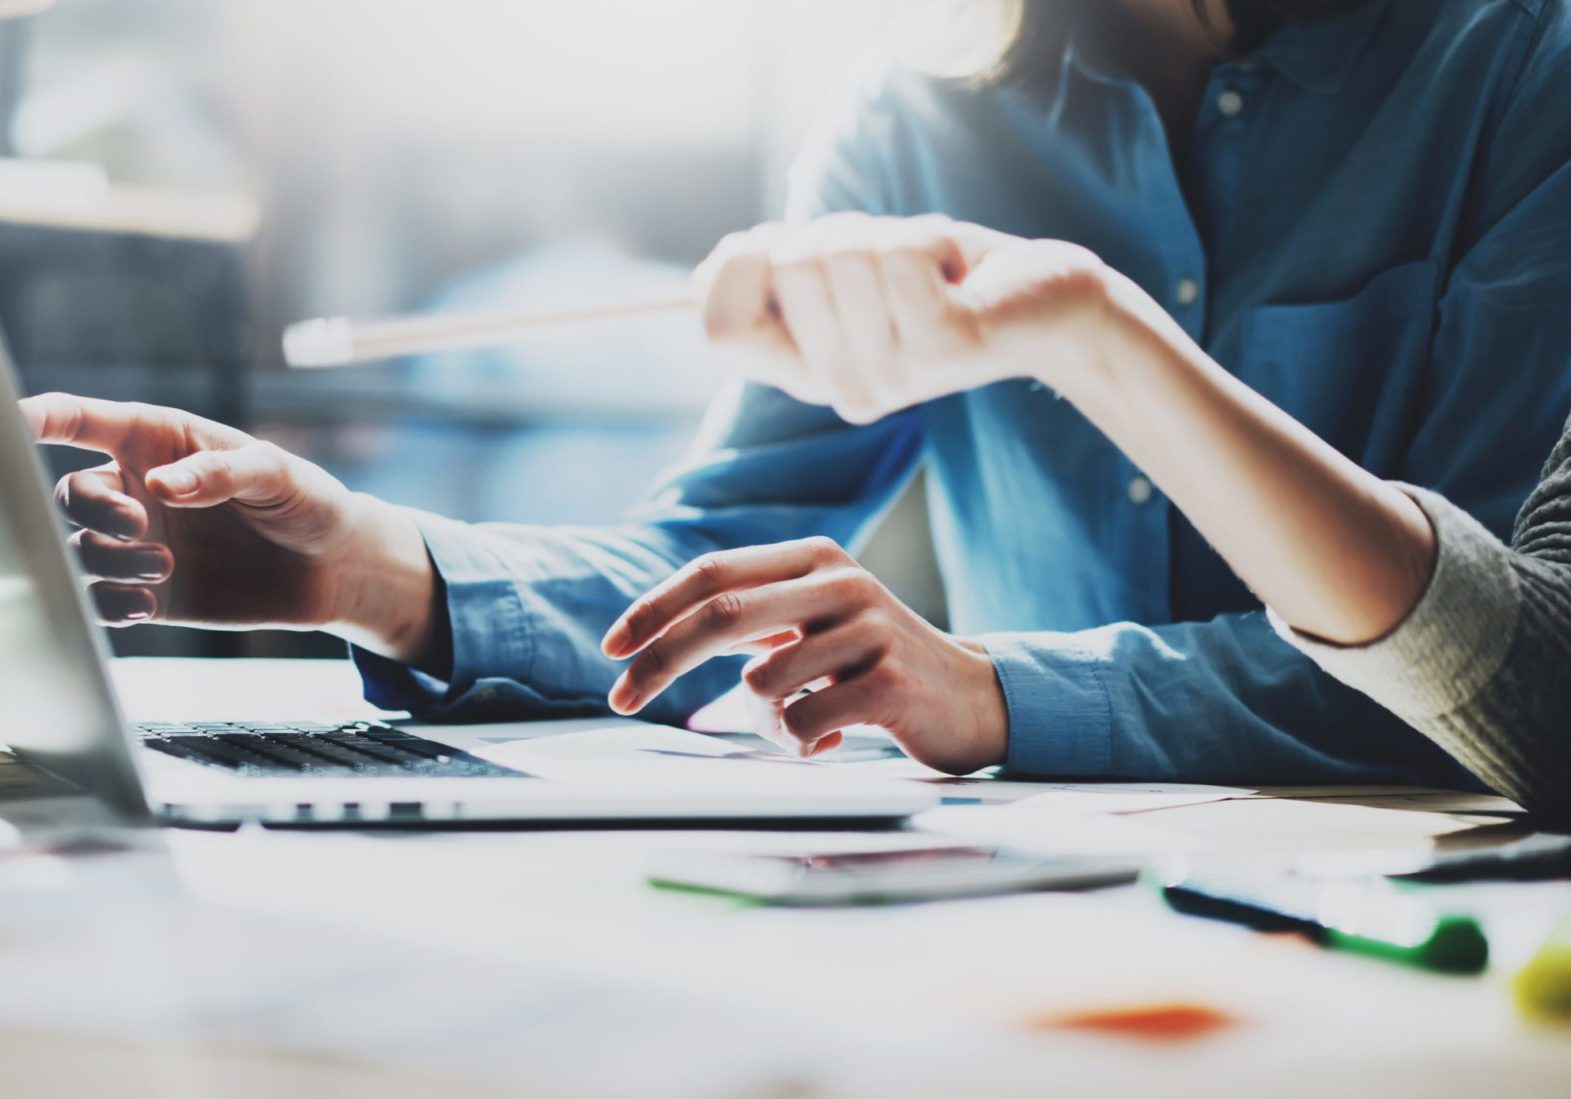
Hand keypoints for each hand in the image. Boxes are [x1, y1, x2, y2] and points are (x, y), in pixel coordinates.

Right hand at [20, 393, 439, 663]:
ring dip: (109, 558)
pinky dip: (109, 604)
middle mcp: (138, 489)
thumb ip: (221, 472)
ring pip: (81, 549)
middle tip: (139, 524)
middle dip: (92, 508)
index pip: (83, 420)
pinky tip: (143, 604)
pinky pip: (102, 600)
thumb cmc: (306, 501)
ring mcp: (141, 543)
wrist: (334, 567)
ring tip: (163, 567)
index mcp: (160, 442)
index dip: (41, 418)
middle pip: (70, 493)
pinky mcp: (150, 593)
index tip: (14, 424)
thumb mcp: (276, 473)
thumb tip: (161, 485)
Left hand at [600, 537, 1007, 774]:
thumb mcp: (812, 621)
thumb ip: (749, 616)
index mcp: (813, 558)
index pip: (713, 572)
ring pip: (761, 684)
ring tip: (800, 725)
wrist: (971, 697)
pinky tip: (836, 739)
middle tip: (622, 699)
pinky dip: (802, 743)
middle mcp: (841, 581)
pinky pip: (804, 722)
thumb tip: (652, 637)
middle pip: (720, 615)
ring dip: (759, 722)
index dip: (653, 608)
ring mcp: (870, 630)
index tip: (611, 647)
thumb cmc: (871, 664)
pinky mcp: (890, 682)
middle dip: (659, 661)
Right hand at [695, 212, 1112, 423]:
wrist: (1047, 306)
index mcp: (809, 375)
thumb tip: (715, 267)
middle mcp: (842, 389)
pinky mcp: (940, 346)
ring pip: (842, 253)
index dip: (736, 268)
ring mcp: (890, 374)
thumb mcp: (850, 275)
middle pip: (784, 268)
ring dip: (889, 233)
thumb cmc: (944, 279)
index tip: (781, 244)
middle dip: (836, 231)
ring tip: (930, 268)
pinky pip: (898, 255)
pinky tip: (958, 272)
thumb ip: (783, 274)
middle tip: (890, 260)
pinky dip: (930, 237)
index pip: (721, 329)